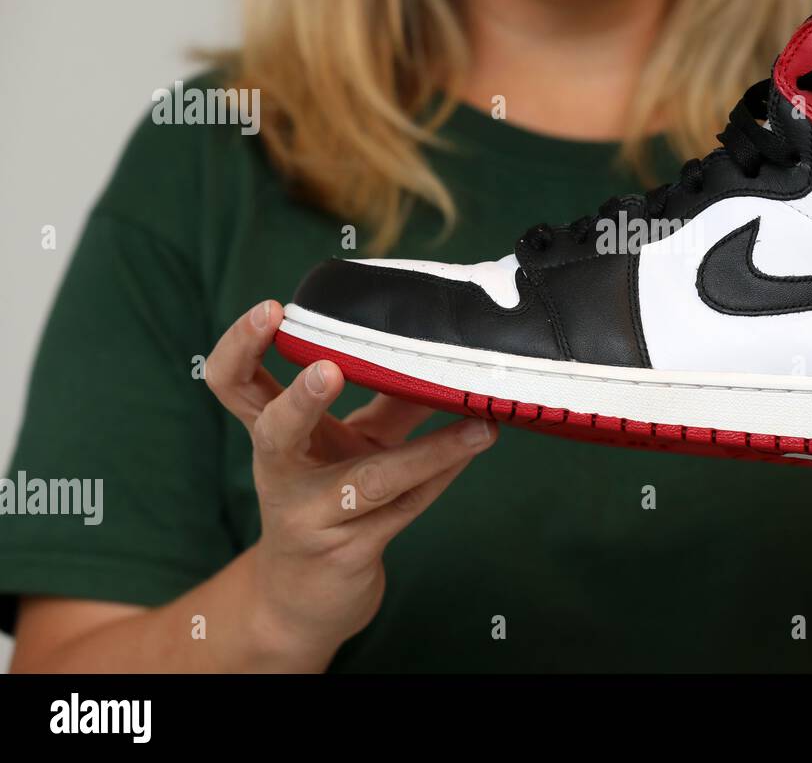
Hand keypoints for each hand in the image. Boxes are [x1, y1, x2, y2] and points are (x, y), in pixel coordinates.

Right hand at [205, 299, 496, 669]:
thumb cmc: (327, 502)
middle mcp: (282, 476)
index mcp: (273, 437)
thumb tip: (439, 353)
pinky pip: (405, 508)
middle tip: (329, 369)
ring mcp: (313, 519)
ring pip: (370, 481)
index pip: (234, 384)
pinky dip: (443, 474)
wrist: (303, 601)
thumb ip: (388, 400)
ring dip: (428, 451)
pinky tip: (475, 447)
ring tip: (478, 424)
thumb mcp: (350, 444)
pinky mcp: (350, 553)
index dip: (241, 345)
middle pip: (274, 433)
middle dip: (300, 401)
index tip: (273, 308)